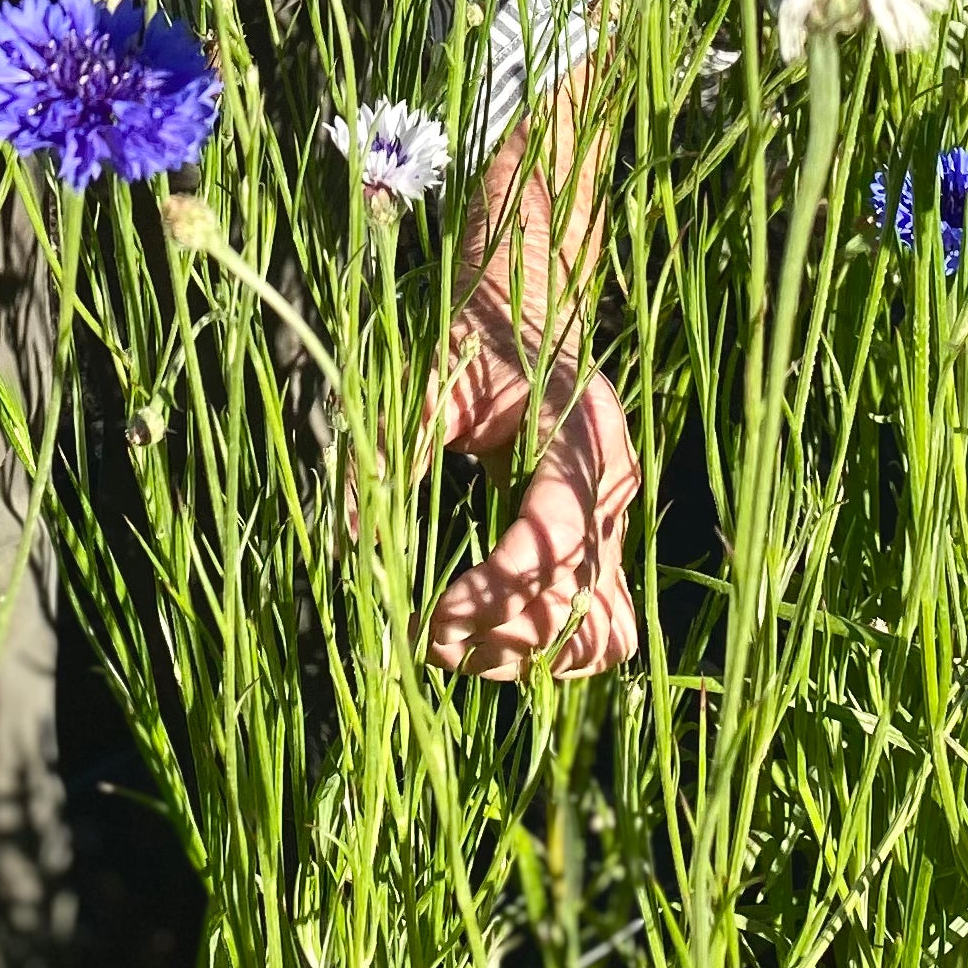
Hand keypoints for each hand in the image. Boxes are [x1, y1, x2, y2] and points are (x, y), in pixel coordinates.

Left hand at [423, 314, 640, 680]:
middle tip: (426, 634)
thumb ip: (389, 452)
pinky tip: (493, 637)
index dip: (497, 590)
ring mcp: (619, 521)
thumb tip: (349, 547)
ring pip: (602, 632)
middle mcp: (614, 485)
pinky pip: (606, 626)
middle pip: (580, 599)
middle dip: (501, 634)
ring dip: (528, 654)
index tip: (433, 616)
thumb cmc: (468, 340)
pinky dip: (554, 649)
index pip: (555, 536)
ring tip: (455, 643)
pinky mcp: (607, 545)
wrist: (522, 313)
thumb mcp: (425, 383)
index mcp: (578, 433)